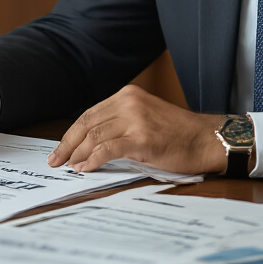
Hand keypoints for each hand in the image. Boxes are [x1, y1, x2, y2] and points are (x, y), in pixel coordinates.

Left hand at [47, 85, 227, 175]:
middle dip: (68, 144)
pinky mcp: (141, 139)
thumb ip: (120, 122)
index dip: (71, 133)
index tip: (60, 148)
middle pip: (87, 124)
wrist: (207, 140)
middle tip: (56, 160)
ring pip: (94, 137)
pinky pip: (107, 150)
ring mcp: (135, 120)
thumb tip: (89, 143)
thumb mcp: (145, 117)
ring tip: (71, 167)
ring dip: (78, 154)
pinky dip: (92, 160)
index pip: (90, 114)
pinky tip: (86, 168)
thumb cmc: (178, 134)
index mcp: (127, 95)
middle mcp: (129, 103)